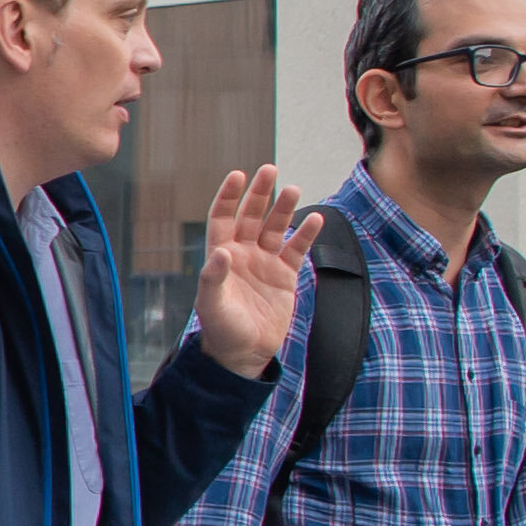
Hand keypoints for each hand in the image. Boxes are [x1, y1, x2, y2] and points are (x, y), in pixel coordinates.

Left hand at [190, 167, 319, 378]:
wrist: (244, 354)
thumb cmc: (221, 329)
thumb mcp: (211, 304)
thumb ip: (214, 277)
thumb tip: (222, 251)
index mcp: (221, 254)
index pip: (222, 217)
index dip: (229, 196)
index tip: (238, 176)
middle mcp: (243, 253)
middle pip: (252, 215)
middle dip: (260, 194)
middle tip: (270, 170)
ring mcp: (265, 262)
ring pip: (276, 227)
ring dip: (284, 208)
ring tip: (293, 189)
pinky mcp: (286, 275)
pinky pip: (297, 249)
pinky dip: (306, 234)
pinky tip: (314, 218)